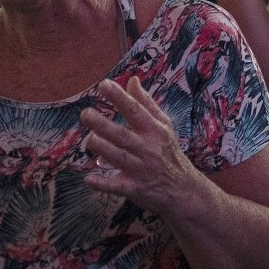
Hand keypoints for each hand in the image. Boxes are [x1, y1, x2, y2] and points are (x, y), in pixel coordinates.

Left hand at [81, 75, 203, 216]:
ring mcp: (140, 169)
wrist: (182, 189)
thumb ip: (146, 103)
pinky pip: (117, 186)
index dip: (119, 98)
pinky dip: (103, 183)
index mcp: (154, 130)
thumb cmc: (168, 152)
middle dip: (104, 125)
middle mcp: (147, 148)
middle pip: (123, 135)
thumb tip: (132, 80)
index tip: (103, 85)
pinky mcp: (134, 188)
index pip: (135, 110)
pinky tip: (89, 179)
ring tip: (88, 140)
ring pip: (119, 158)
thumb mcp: (163, 125)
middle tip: (86, 114)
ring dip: (104, 149)